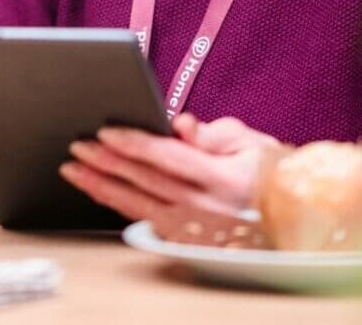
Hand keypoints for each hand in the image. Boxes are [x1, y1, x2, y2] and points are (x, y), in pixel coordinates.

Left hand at [59, 113, 278, 222]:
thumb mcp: (250, 140)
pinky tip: (99, 190)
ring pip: (138, 206)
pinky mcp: (185, 239)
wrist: (286, 210)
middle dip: (108, 162)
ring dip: (102, 186)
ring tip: (74, 169)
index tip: (106, 131)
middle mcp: (206, 208)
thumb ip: (212, 132)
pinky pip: (144, 219)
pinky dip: (117, 204)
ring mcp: (194, 228)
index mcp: (223, 179)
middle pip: (146, 182)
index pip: (168, 158)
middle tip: (78, 145)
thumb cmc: (266, 168)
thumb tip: (179, 123)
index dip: (135, 143)